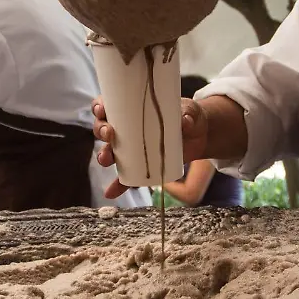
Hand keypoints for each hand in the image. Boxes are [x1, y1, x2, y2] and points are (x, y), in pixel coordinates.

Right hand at [93, 96, 209, 198]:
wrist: (198, 137)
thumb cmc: (188, 116)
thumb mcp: (190, 111)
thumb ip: (187, 115)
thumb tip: (185, 121)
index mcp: (131, 109)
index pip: (108, 105)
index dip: (99, 107)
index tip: (102, 110)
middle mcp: (125, 128)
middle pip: (103, 128)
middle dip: (101, 131)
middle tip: (109, 134)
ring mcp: (131, 149)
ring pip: (109, 152)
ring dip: (103, 156)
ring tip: (107, 160)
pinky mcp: (139, 167)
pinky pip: (124, 178)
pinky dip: (116, 186)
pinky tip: (110, 192)